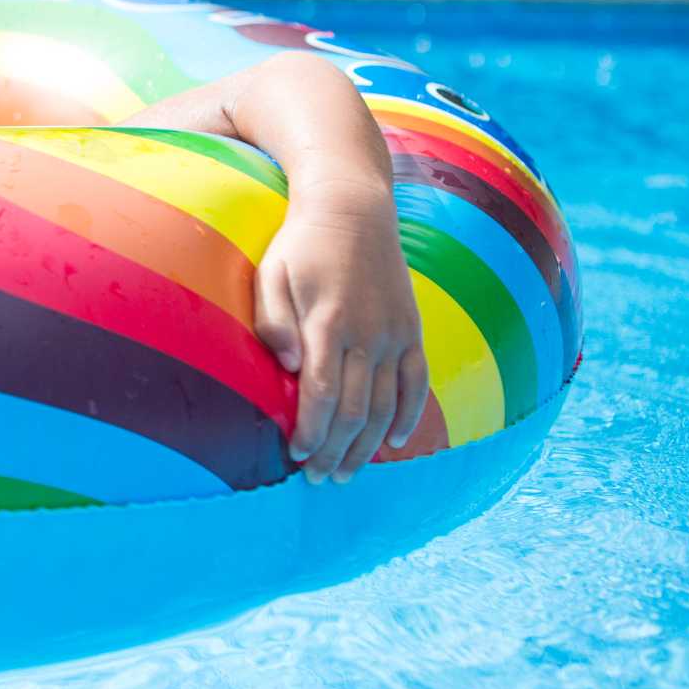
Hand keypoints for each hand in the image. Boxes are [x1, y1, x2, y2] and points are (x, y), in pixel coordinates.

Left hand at [253, 185, 428, 482]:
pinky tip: (394, 444)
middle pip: (355, 409)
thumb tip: (287, 367)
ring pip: (386, 405)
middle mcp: (368, 333)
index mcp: (328, 322)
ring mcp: (395, 334)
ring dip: (366, 445)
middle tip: (317, 478)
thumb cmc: (301, 245)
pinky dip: (408, 416)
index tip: (295, 454)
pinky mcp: (412, 331)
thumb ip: (274, 322)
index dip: (311, 430)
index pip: (323, 392)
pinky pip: (416, 383)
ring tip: (347, 474)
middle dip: (335, 450)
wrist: (353, 209)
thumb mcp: (272, 274)